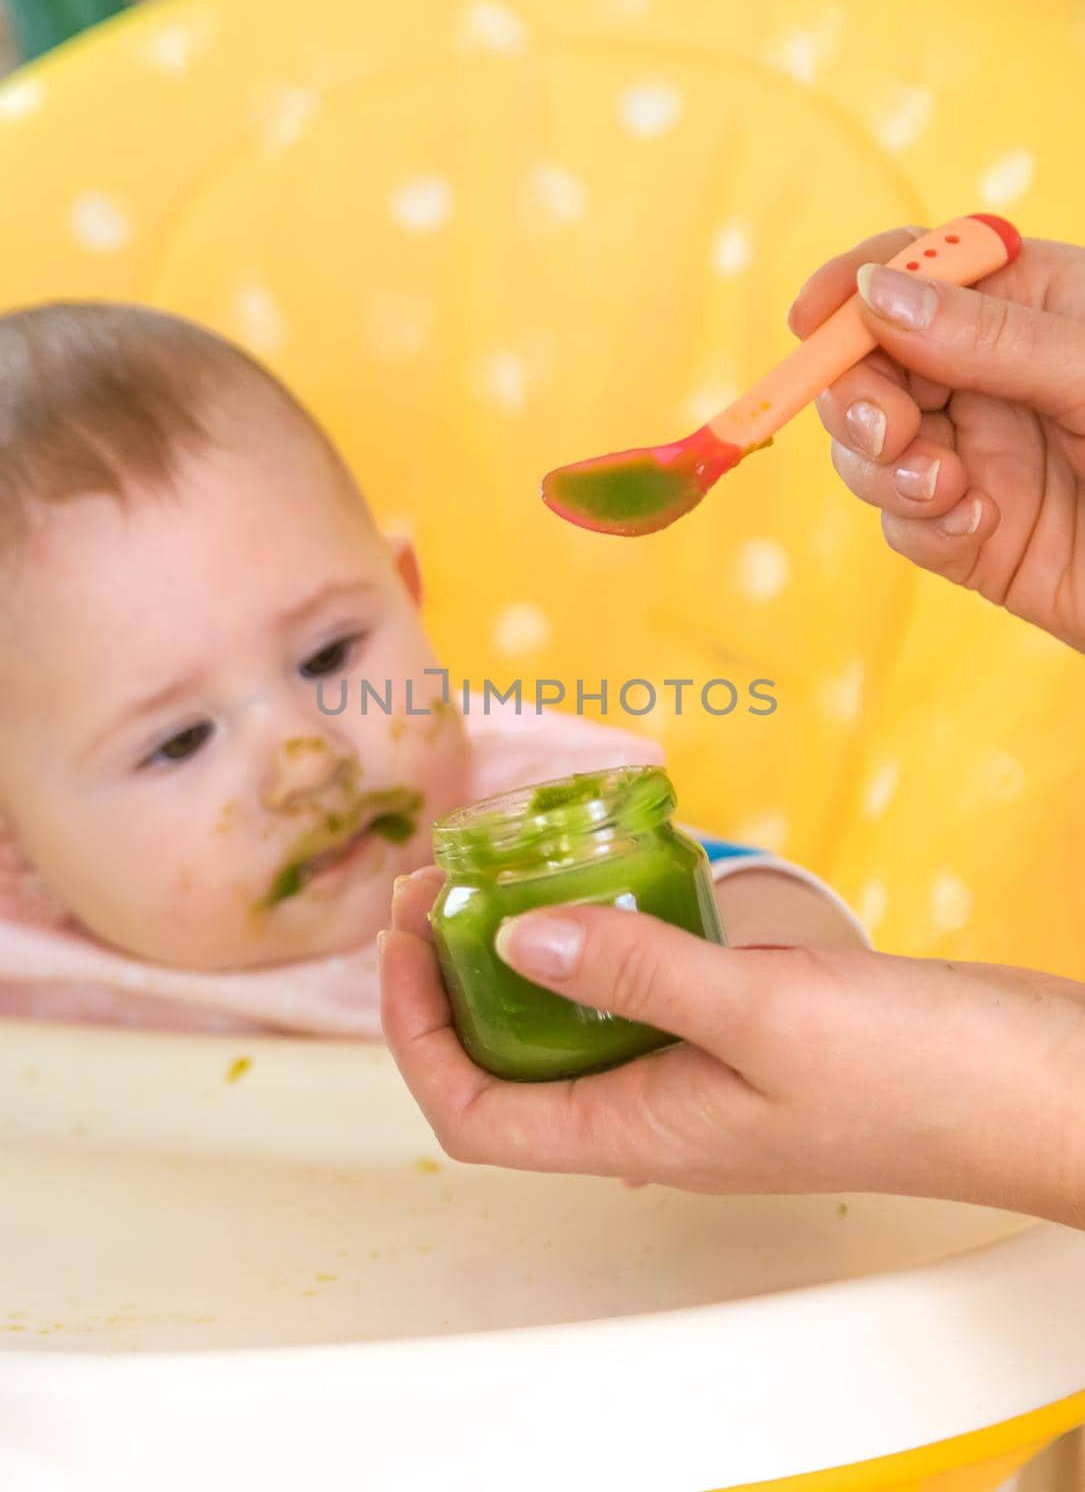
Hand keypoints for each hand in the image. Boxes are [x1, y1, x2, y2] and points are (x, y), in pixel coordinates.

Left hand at [380, 869, 1084, 1225]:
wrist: (1034, 1086)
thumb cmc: (918, 1078)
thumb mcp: (764, 1016)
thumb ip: (636, 977)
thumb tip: (514, 942)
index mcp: (641, 1134)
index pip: (474, 1113)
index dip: (412, 1033)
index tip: (399, 935)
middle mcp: (654, 1111)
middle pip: (506, 1061)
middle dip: (449, 976)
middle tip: (434, 880)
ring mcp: (697, 1073)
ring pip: (570, 1022)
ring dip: (519, 951)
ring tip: (498, 868)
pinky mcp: (741, 1031)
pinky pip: (638, 990)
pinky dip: (601, 938)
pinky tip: (606, 880)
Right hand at [790, 229, 1084, 650]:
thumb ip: (989, 336)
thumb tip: (874, 295)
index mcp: (1033, 306)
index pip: (922, 270)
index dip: (856, 284)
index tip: (812, 317)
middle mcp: (991, 377)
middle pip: (872, 365)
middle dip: (857, 395)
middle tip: (889, 432)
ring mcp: (978, 458)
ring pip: (870, 450)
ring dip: (883, 467)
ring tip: (946, 489)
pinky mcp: (974, 539)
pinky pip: (904, 524)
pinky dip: (921, 522)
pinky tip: (977, 522)